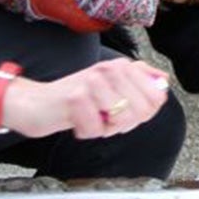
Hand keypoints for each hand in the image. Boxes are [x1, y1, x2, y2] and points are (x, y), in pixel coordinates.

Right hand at [0, 58, 170, 141]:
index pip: (157, 96)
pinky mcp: (76, 97)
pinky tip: (77, 122)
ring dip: (105, 128)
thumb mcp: (109, 87)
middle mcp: (110, 69)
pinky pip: (97, 129)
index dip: (144, 113)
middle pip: (142, 110)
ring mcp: (93, 81)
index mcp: (122, 66)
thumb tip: (163, 83)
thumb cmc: (75, 99)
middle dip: (125, 124)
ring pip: (122, 119)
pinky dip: (87, 132)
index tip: (124, 113)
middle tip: (104, 119)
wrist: (34, 103)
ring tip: (91, 119)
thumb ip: (138, 81)